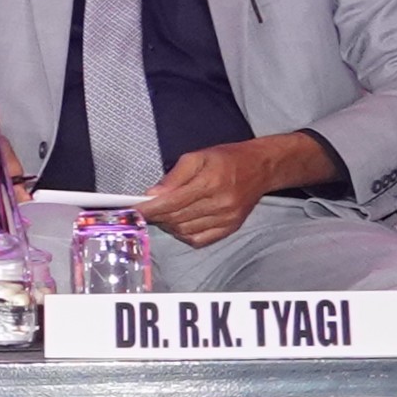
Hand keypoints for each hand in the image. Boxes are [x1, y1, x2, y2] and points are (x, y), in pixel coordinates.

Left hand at [139, 134, 325, 248]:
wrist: (261, 167)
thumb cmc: (227, 159)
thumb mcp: (197, 156)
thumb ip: (173, 177)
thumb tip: (153, 195)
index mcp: (210, 183)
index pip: (171, 203)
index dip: (150, 209)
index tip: (135, 211)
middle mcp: (220, 204)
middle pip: (177, 218)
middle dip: (157, 216)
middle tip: (147, 211)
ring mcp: (227, 218)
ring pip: (185, 231)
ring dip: (169, 225)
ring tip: (165, 214)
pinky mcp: (231, 227)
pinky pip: (200, 239)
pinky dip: (185, 234)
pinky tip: (180, 223)